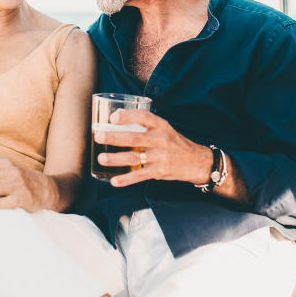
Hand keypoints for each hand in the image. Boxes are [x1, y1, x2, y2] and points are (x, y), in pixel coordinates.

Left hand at [94, 110, 212, 187]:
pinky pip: (140, 176)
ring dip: (116, 159)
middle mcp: (161, 140)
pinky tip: (114, 180)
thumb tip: (116, 120)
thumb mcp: (165, 129)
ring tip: (101, 159)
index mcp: (161, 126)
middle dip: (114, 137)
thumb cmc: (175, 143)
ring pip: (134, 157)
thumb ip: (146, 126)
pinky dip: (126, 179)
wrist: (197, 162)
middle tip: (98, 136)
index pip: (144, 117)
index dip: (128, 116)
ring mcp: (160, 157)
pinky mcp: (160, 172)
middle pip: (134, 137)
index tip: (112, 118)